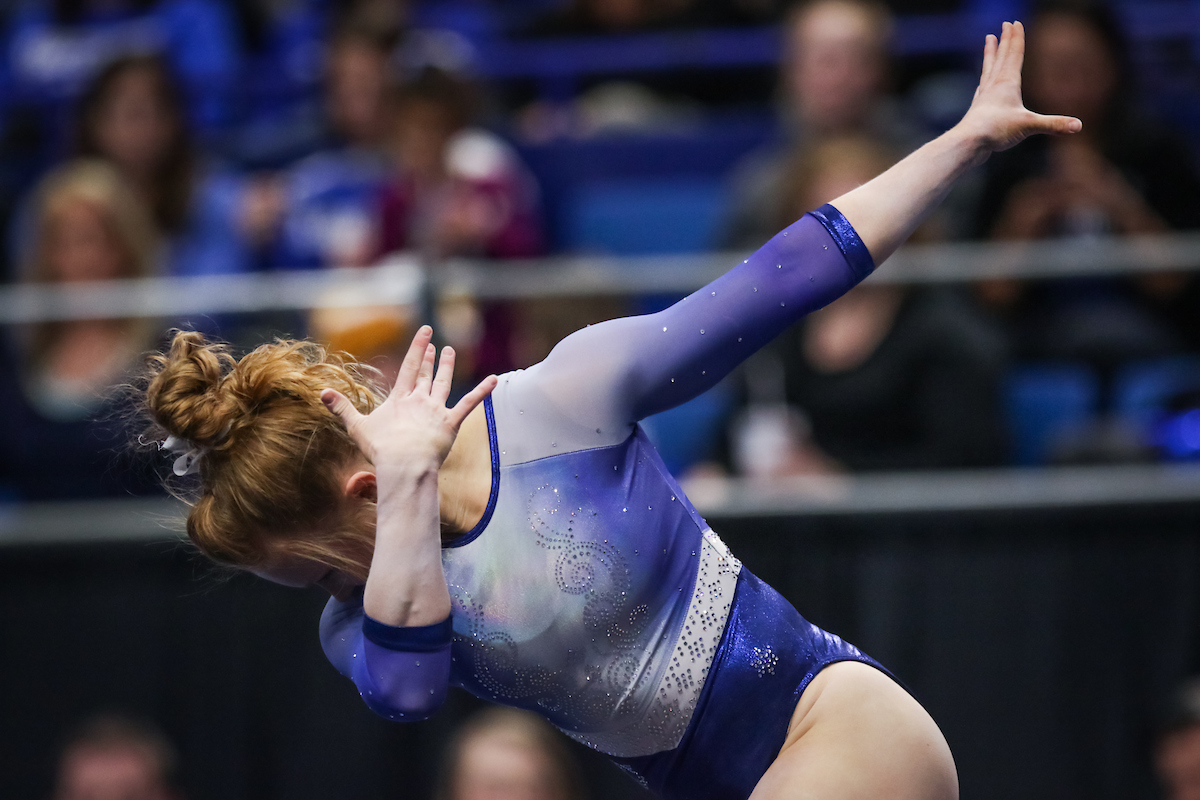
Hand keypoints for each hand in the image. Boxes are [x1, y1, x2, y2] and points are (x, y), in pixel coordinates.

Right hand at [320, 325, 497, 472]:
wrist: (404, 465)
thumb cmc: (381, 450)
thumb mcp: (358, 427)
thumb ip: (342, 409)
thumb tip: (321, 393)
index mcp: (400, 399)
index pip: (408, 368)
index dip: (416, 348)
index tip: (424, 331)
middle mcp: (419, 400)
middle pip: (425, 374)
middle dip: (429, 357)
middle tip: (435, 342)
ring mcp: (436, 410)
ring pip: (444, 383)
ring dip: (448, 367)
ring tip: (451, 351)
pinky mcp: (451, 423)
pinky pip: (470, 404)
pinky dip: (483, 391)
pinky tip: (496, 379)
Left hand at [957, 21, 1081, 159]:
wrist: (968, 143)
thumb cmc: (996, 130)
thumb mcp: (1029, 126)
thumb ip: (1054, 124)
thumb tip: (1079, 126)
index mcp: (1007, 83)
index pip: (1014, 55)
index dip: (1016, 38)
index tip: (1014, 23)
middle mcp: (994, 85)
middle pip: (1001, 56)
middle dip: (1005, 40)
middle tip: (1005, 24)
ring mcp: (984, 95)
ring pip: (988, 68)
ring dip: (990, 53)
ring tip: (988, 39)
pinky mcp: (977, 108)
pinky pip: (982, 87)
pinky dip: (985, 79)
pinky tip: (983, 81)